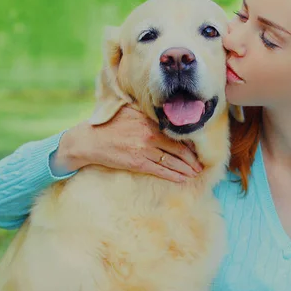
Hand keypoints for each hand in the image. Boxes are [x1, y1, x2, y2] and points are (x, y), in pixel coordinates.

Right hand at [52, 105, 201, 182]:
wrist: (89, 140)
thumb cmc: (110, 125)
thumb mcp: (130, 112)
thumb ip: (147, 113)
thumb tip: (166, 114)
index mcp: (149, 121)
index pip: (175, 133)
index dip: (189, 143)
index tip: (198, 149)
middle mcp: (149, 134)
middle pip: (178, 149)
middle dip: (192, 159)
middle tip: (201, 165)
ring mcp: (144, 149)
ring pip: (172, 161)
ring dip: (186, 169)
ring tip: (195, 173)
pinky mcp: (137, 163)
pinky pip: (160, 170)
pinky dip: (174, 175)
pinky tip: (182, 178)